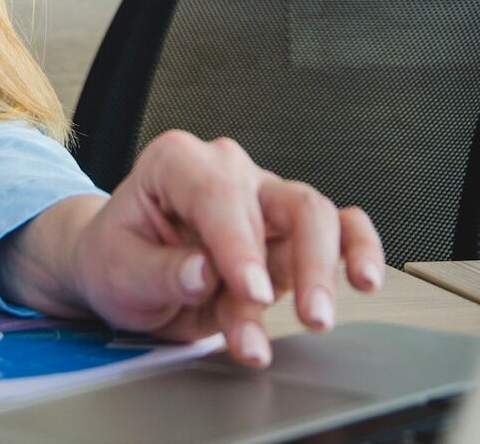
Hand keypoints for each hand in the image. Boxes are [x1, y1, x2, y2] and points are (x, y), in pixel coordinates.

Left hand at [49, 131, 383, 367]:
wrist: (118, 272)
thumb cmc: (115, 257)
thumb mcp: (116, 269)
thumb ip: (158, 271)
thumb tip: (202, 274)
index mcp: (178, 162)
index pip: (219, 195)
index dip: (239, 245)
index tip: (249, 291)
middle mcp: (228, 172)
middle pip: (285, 202)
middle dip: (302, 262)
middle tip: (304, 317)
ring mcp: (263, 200)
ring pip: (316, 217)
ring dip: (326, 270)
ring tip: (320, 317)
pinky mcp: (286, 233)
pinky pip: (338, 228)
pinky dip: (357, 250)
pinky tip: (364, 277)